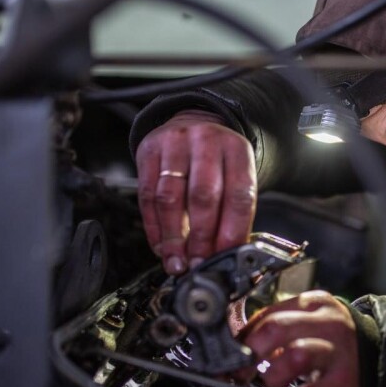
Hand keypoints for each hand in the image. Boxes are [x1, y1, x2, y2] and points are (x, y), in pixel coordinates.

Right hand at [136, 110, 256, 274]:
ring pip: (170, 198)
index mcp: (237, 150)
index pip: (239, 195)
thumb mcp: (235, 175)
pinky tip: (161, 245)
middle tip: (198, 263)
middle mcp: (207, 142)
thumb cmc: (218, 159)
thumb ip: (232, 211)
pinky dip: (153, 226)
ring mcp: (175, 143)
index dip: (231, 231)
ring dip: (173, 237)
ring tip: (177, 261)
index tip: (223, 256)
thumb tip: (224, 254)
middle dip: (200, 238)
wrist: (193, 123)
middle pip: (203, 196)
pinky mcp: (149, 150)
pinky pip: (147, 195)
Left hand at [238, 291, 358, 386]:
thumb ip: (278, 327)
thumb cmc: (335, 341)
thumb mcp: (310, 322)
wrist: (379, 354)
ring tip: (273, 386)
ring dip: (274, 377)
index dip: (242, 339)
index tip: (230, 357)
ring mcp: (338, 351)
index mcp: (313, 304)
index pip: (267, 314)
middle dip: (252, 354)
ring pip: (295, 356)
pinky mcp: (346, 380)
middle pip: (276, 329)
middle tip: (243, 372)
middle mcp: (327, 323)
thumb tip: (238, 346)